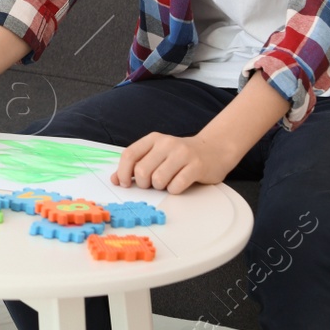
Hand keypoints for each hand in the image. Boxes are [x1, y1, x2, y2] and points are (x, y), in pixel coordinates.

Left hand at [111, 131, 239, 193]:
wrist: (214, 149)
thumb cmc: (180, 156)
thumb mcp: (156, 155)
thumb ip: (135, 165)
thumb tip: (115, 179)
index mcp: (153, 139)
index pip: (129, 155)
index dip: (122, 172)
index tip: (124, 183)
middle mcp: (167, 143)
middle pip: (142, 171)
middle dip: (143, 183)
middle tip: (151, 183)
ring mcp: (182, 154)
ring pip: (158, 180)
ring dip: (160, 187)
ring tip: (167, 182)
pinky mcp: (196, 166)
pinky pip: (176, 186)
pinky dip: (174, 190)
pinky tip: (178, 184)